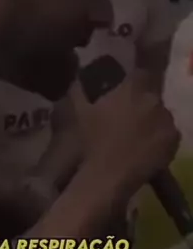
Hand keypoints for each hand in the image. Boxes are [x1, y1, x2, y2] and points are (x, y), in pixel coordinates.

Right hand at [70, 71, 179, 197]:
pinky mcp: (173, 142)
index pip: (141, 71)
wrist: (106, 177)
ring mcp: (166, 121)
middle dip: (140, 104)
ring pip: (160, 116)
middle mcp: (154, 100)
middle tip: (125, 118)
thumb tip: (76, 80)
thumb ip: (78, 91)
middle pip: (151, 96)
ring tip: (135, 137)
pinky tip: (144, 149)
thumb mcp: (78, 113)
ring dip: (150, 122)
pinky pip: (167, 135)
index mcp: (133, 88)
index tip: (126, 89)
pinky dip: (158, 139)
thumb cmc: (90, 142)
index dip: (134, 80)